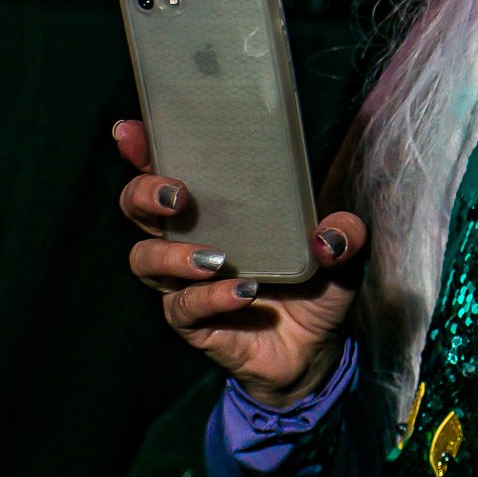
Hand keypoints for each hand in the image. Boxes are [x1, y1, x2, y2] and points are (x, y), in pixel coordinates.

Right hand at [115, 119, 367, 407]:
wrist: (313, 347)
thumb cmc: (316, 284)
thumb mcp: (342, 253)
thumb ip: (346, 235)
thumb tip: (329, 236)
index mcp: (217, 209)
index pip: (171, 170)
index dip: (145, 149)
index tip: (131, 130)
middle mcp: (190, 239)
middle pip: (138, 210)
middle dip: (144, 195)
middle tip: (177, 196)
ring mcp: (186, 282)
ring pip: (146, 260)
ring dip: (174, 254)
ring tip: (214, 257)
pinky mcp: (193, 322)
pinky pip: (185, 308)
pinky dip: (211, 297)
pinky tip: (242, 291)